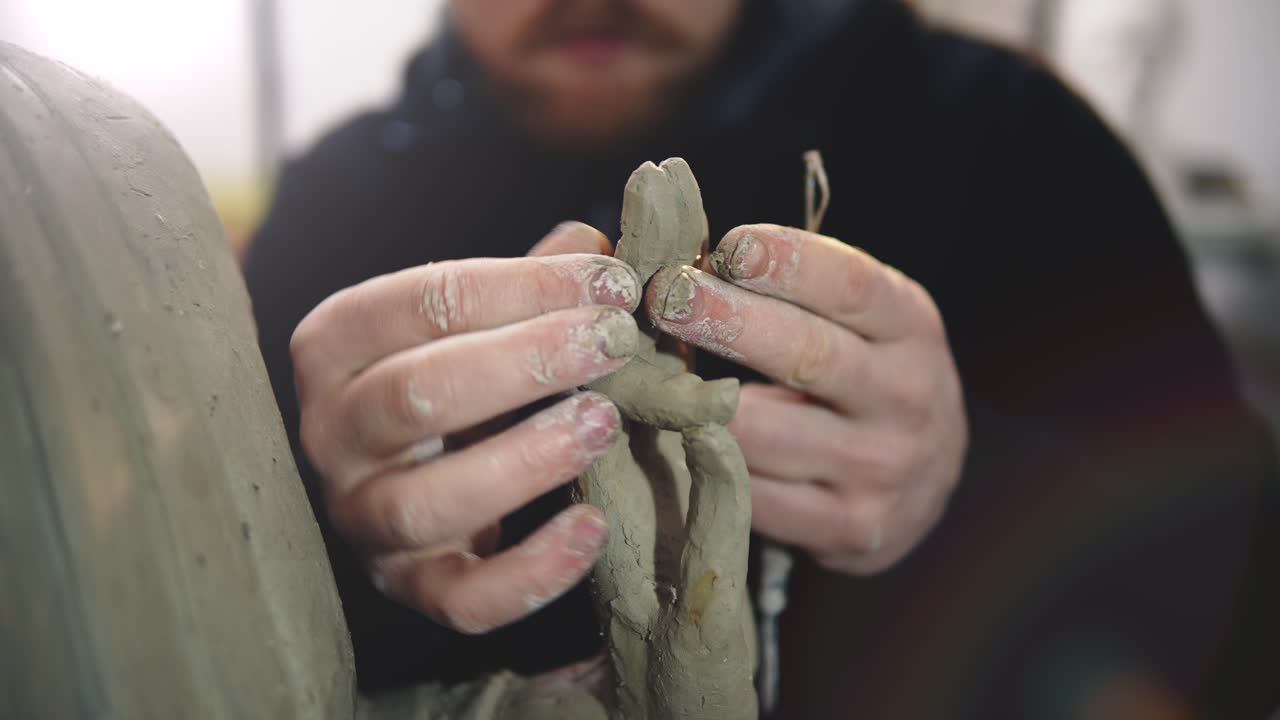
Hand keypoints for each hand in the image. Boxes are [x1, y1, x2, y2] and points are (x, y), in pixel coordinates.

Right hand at [291, 222, 641, 632]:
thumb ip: (530, 284)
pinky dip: (531, 571)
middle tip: (616, 341)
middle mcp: (330, 432)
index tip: (611, 283)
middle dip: (526, 361)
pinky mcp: (407, 585)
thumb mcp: (481, 321)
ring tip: (604, 422)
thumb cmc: (458, 376)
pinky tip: (593, 525)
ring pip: (428, 502)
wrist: (421, 472)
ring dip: (526, 460)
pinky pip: (460, 598)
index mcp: (337, 344)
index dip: (525, 287)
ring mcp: (361, 516)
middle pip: (415, 394)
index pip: (422, 301)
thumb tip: (592, 243)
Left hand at [646, 224, 967, 573]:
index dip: (787, 263)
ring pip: (764, 432)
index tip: (727, 247)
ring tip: (642, 372)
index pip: (850, 286)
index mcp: (909, 327)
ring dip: (696, 402)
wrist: (926, 477)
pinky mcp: (850, 527)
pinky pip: (755, 494)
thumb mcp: (854, 317)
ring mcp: (880, 468)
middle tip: (666, 296)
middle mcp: (906, 396)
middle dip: (727, 320)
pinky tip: (672, 437)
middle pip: (806, 354)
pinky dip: (707, 464)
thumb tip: (679, 249)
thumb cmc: (863, 370)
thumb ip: (790, 286)